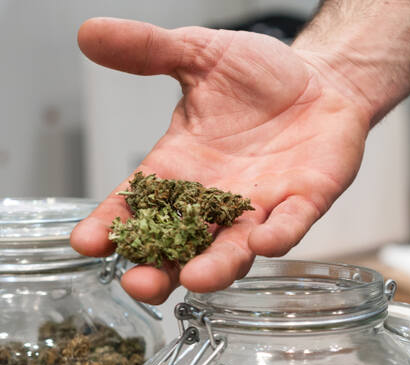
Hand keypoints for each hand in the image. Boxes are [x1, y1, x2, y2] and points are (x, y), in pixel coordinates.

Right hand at [70, 18, 371, 303]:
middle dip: (159, 269)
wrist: (321, 78)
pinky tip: (264, 242)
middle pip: (179, 246)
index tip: (87, 243)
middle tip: (138, 285)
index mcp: (180, 168)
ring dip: (215, 267)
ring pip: (233, 249)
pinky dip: (278, 236)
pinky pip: (290, 224)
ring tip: (194, 279)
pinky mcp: (306, 200)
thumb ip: (147, 50)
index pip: (137, 203)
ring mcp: (260, 206)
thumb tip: (89, 34)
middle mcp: (215, 199)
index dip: (111, 224)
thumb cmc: (258, 76)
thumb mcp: (197, 55)